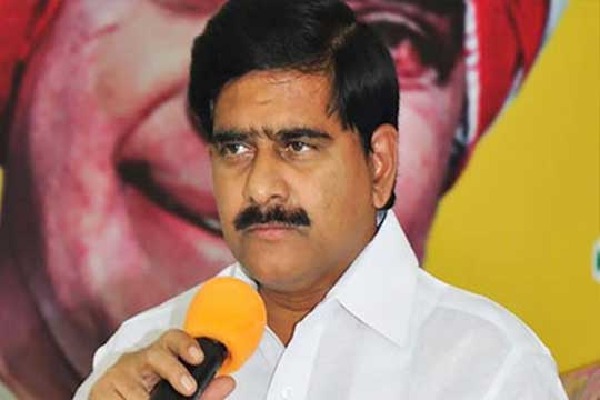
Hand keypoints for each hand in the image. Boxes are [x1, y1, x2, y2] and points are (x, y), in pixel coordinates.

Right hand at [89, 329, 234, 398]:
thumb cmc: (148, 394)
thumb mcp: (179, 392)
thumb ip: (204, 392)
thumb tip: (228, 383)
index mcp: (159, 357)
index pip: (172, 339)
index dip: (186, 345)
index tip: (198, 356)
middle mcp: (137, 360)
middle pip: (156, 355)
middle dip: (174, 370)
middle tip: (189, 389)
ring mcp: (118, 375)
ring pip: (139, 386)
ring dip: (148, 397)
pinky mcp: (101, 390)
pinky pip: (119, 399)